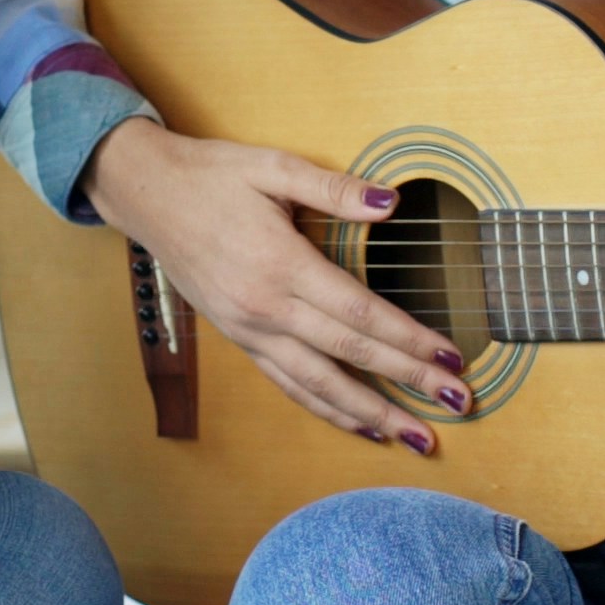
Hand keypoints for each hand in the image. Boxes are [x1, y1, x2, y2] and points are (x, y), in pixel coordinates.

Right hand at [77, 119, 470, 451]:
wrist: (146, 195)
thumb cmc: (211, 176)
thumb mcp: (272, 167)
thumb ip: (333, 187)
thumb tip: (389, 201)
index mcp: (281, 265)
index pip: (361, 314)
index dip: (410, 339)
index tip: (451, 357)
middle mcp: (266, 309)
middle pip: (350, 356)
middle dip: (408, 383)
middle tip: (458, 403)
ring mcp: (250, 331)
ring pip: (319, 385)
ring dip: (372, 414)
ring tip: (416, 437)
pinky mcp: (239, 340)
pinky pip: (289, 385)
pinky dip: (327, 410)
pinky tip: (360, 425)